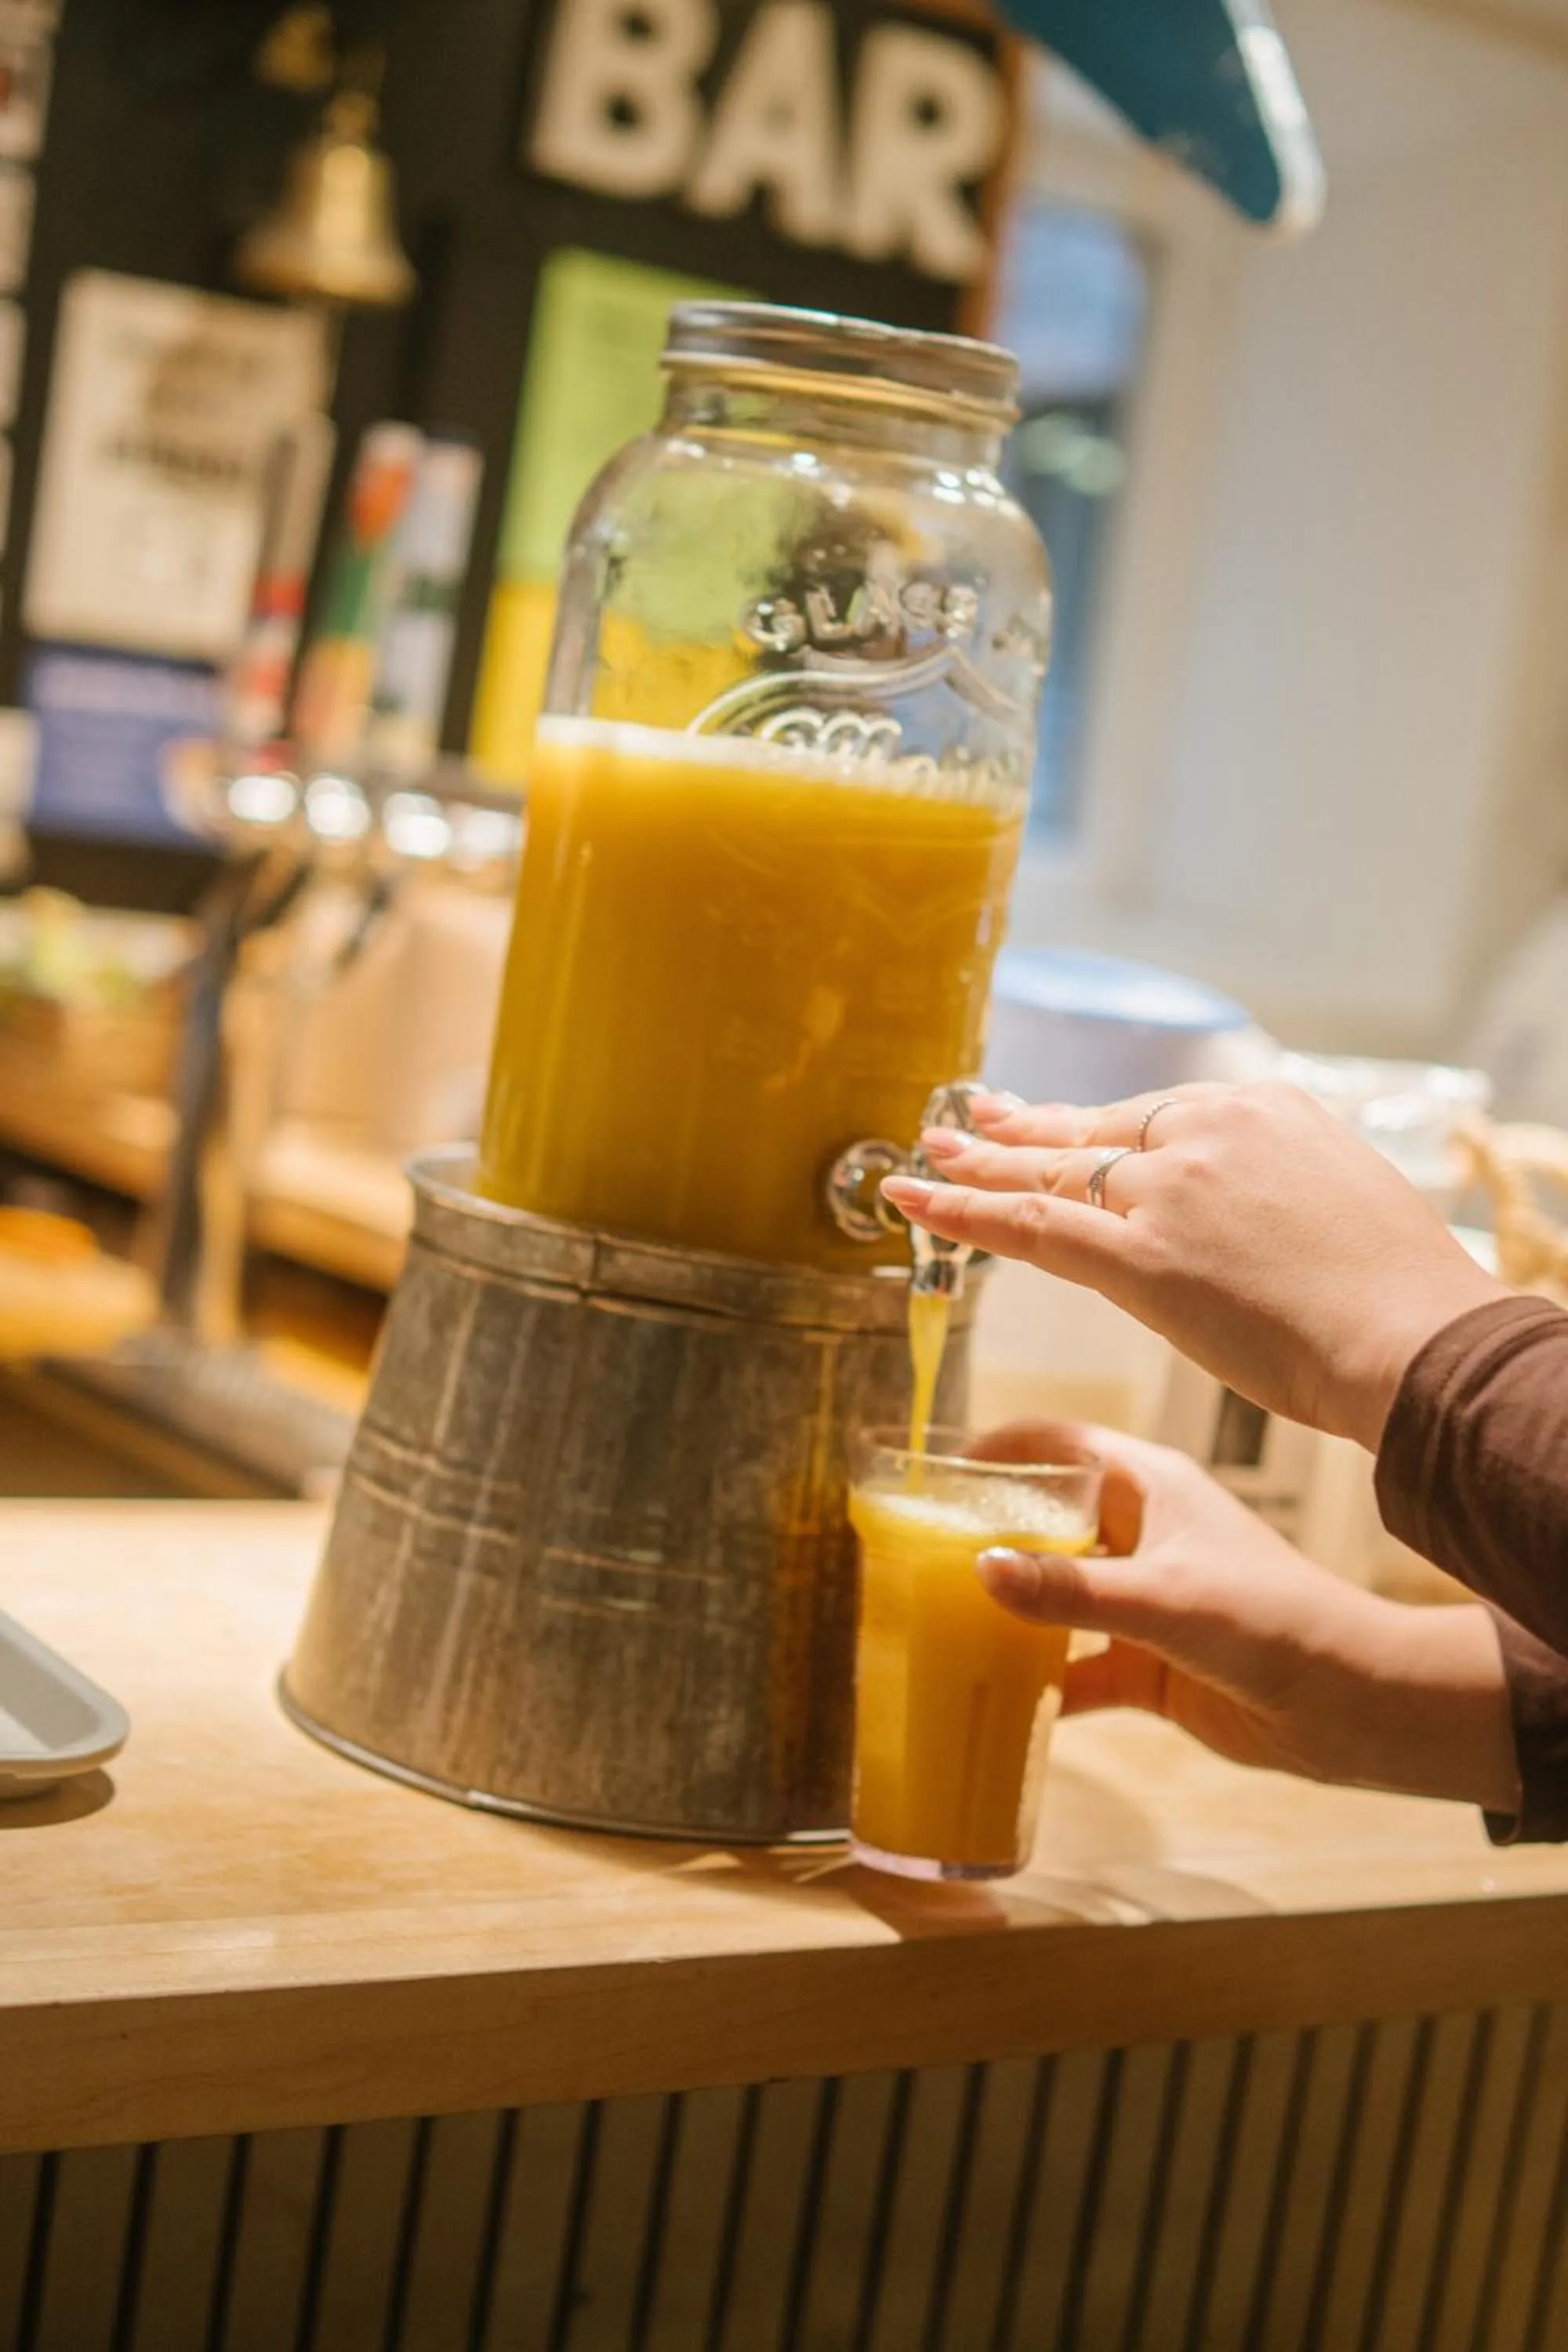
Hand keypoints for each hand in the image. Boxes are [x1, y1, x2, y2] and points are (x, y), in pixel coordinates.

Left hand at [884, 1082, 1505, 1446]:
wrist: (1415, 1339)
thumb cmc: (1396, 1296)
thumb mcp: (1338, 1196)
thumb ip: (1272, 1188)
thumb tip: (1237, 1215)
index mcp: (1259, 1109)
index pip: (1151, 1116)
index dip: (1087, 1123)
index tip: (1052, 1120)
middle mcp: (1204, 1133)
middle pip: (1091, 1131)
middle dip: (1022, 1129)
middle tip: (968, 1118)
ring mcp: (1168, 1191)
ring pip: (1053, 1172)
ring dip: (979, 1166)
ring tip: (927, 1158)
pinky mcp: (1142, 1256)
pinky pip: (1034, 1226)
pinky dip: (967, 1212)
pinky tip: (920, 1202)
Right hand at [973, 1421, 1518, 1813]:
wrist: (1349, 1703)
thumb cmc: (1271, 1623)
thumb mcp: (1164, 1600)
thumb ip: (1071, 1590)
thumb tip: (981, 1568)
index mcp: (1148, 1486)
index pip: (1056, 1444)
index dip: (994, 1450)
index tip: (930, 1471)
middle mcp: (1140, 1534)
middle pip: (1043, 1520)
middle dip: (985, 1535)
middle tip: (913, 1555)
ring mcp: (1142, 1599)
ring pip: (1053, 1595)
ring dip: (1007, 1611)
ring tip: (934, 1624)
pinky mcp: (1148, 1661)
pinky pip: (1074, 1666)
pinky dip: (1037, 1681)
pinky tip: (991, 1699)